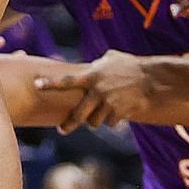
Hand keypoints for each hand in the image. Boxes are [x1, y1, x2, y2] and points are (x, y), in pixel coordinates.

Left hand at [35, 50, 154, 130]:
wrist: (151, 79)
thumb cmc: (130, 65)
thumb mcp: (110, 59)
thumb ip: (97, 65)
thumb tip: (91, 66)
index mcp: (91, 76)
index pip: (66, 81)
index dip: (50, 83)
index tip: (36, 85)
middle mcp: (97, 91)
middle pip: (78, 113)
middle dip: (69, 123)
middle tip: (62, 129)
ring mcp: (108, 104)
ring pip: (94, 121)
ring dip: (95, 120)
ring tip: (98, 115)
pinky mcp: (120, 113)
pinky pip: (110, 122)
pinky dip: (111, 121)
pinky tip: (116, 114)